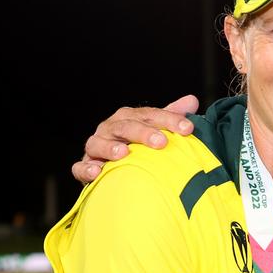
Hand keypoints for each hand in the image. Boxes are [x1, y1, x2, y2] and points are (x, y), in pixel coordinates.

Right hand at [72, 95, 199, 183]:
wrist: (114, 162)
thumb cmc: (139, 144)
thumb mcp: (156, 128)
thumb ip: (171, 116)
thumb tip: (192, 100)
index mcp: (130, 117)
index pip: (151, 115)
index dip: (169, 120)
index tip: (188, 129)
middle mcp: (111, 128)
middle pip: (126, 127)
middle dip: (143, 133)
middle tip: (161, 142)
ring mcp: (96, 146)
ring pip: (99, 143)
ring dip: (110, 148)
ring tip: (124, 153)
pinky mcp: (85, 166)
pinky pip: (81, 167)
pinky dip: (86, 169)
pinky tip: (97, 172)